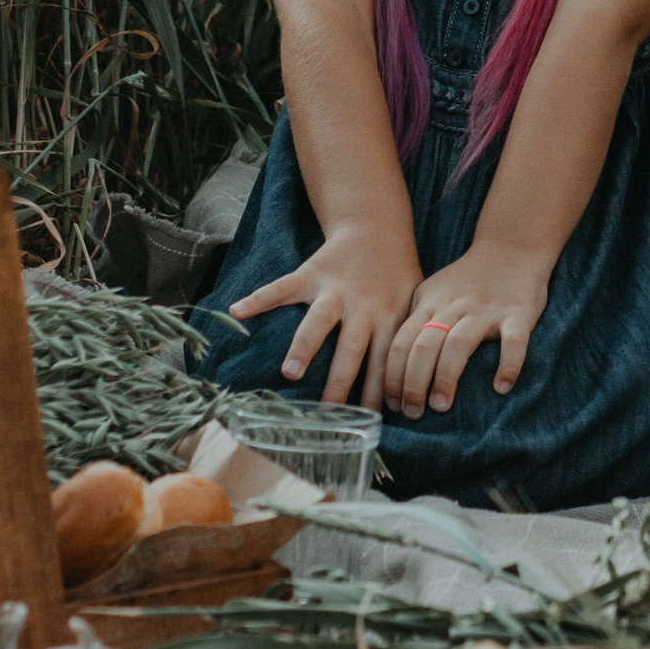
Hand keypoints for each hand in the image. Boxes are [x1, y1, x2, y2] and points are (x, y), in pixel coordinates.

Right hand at [227, 224, 420, 410]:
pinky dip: (258, 299)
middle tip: (330, 411)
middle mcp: (362, 306)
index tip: (371, 420)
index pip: (385, 361)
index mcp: (389, 317)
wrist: (376, 228)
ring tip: (290, 371)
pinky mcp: (311, 274)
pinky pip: (282, 287)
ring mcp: (334, 291)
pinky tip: (236, 312)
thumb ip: (408, 339)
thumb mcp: (413, 304)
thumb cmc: (397, 276)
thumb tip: (409, 391)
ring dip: (305, 346)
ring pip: (319, 320)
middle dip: (342, 381)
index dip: (378, 391)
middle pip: (352, 349)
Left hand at [384, 244, 551, 418]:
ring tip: (441, 407)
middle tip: (413, 414)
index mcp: (429, 302)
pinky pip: (513, 341)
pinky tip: (501, 387)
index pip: (401, 342)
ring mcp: (485, 309)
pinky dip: (508, 365)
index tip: (392, 405)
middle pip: (424, 346)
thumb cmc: (467, 280)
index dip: (392, 377)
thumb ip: (415, 322)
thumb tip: (391, 370)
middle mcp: (453, 306)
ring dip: (446, 378)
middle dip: (413, 384)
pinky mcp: (518, 313)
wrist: (511, 247)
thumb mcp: (432, 293)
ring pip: (458, 344)